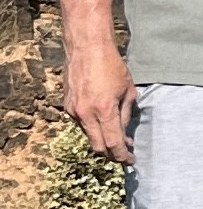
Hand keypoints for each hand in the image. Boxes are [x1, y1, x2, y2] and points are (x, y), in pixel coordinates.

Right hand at [66, 34, 136, 161]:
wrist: (86, 47)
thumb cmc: (111, 65)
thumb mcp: (127, 90)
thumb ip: (125, 115)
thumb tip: (124, 134)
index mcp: (104, 110)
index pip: (113, 143)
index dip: (123, 156)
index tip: (130, 161)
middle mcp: (86, 113)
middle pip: (98, 146)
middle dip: (111, 153)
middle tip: (123, 153)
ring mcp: (74, 110)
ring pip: (89, 135)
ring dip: (102, 138)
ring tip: (116, 133)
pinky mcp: (67, 106)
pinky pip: (81, 123)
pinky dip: (92, 126)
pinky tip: (101, 118)